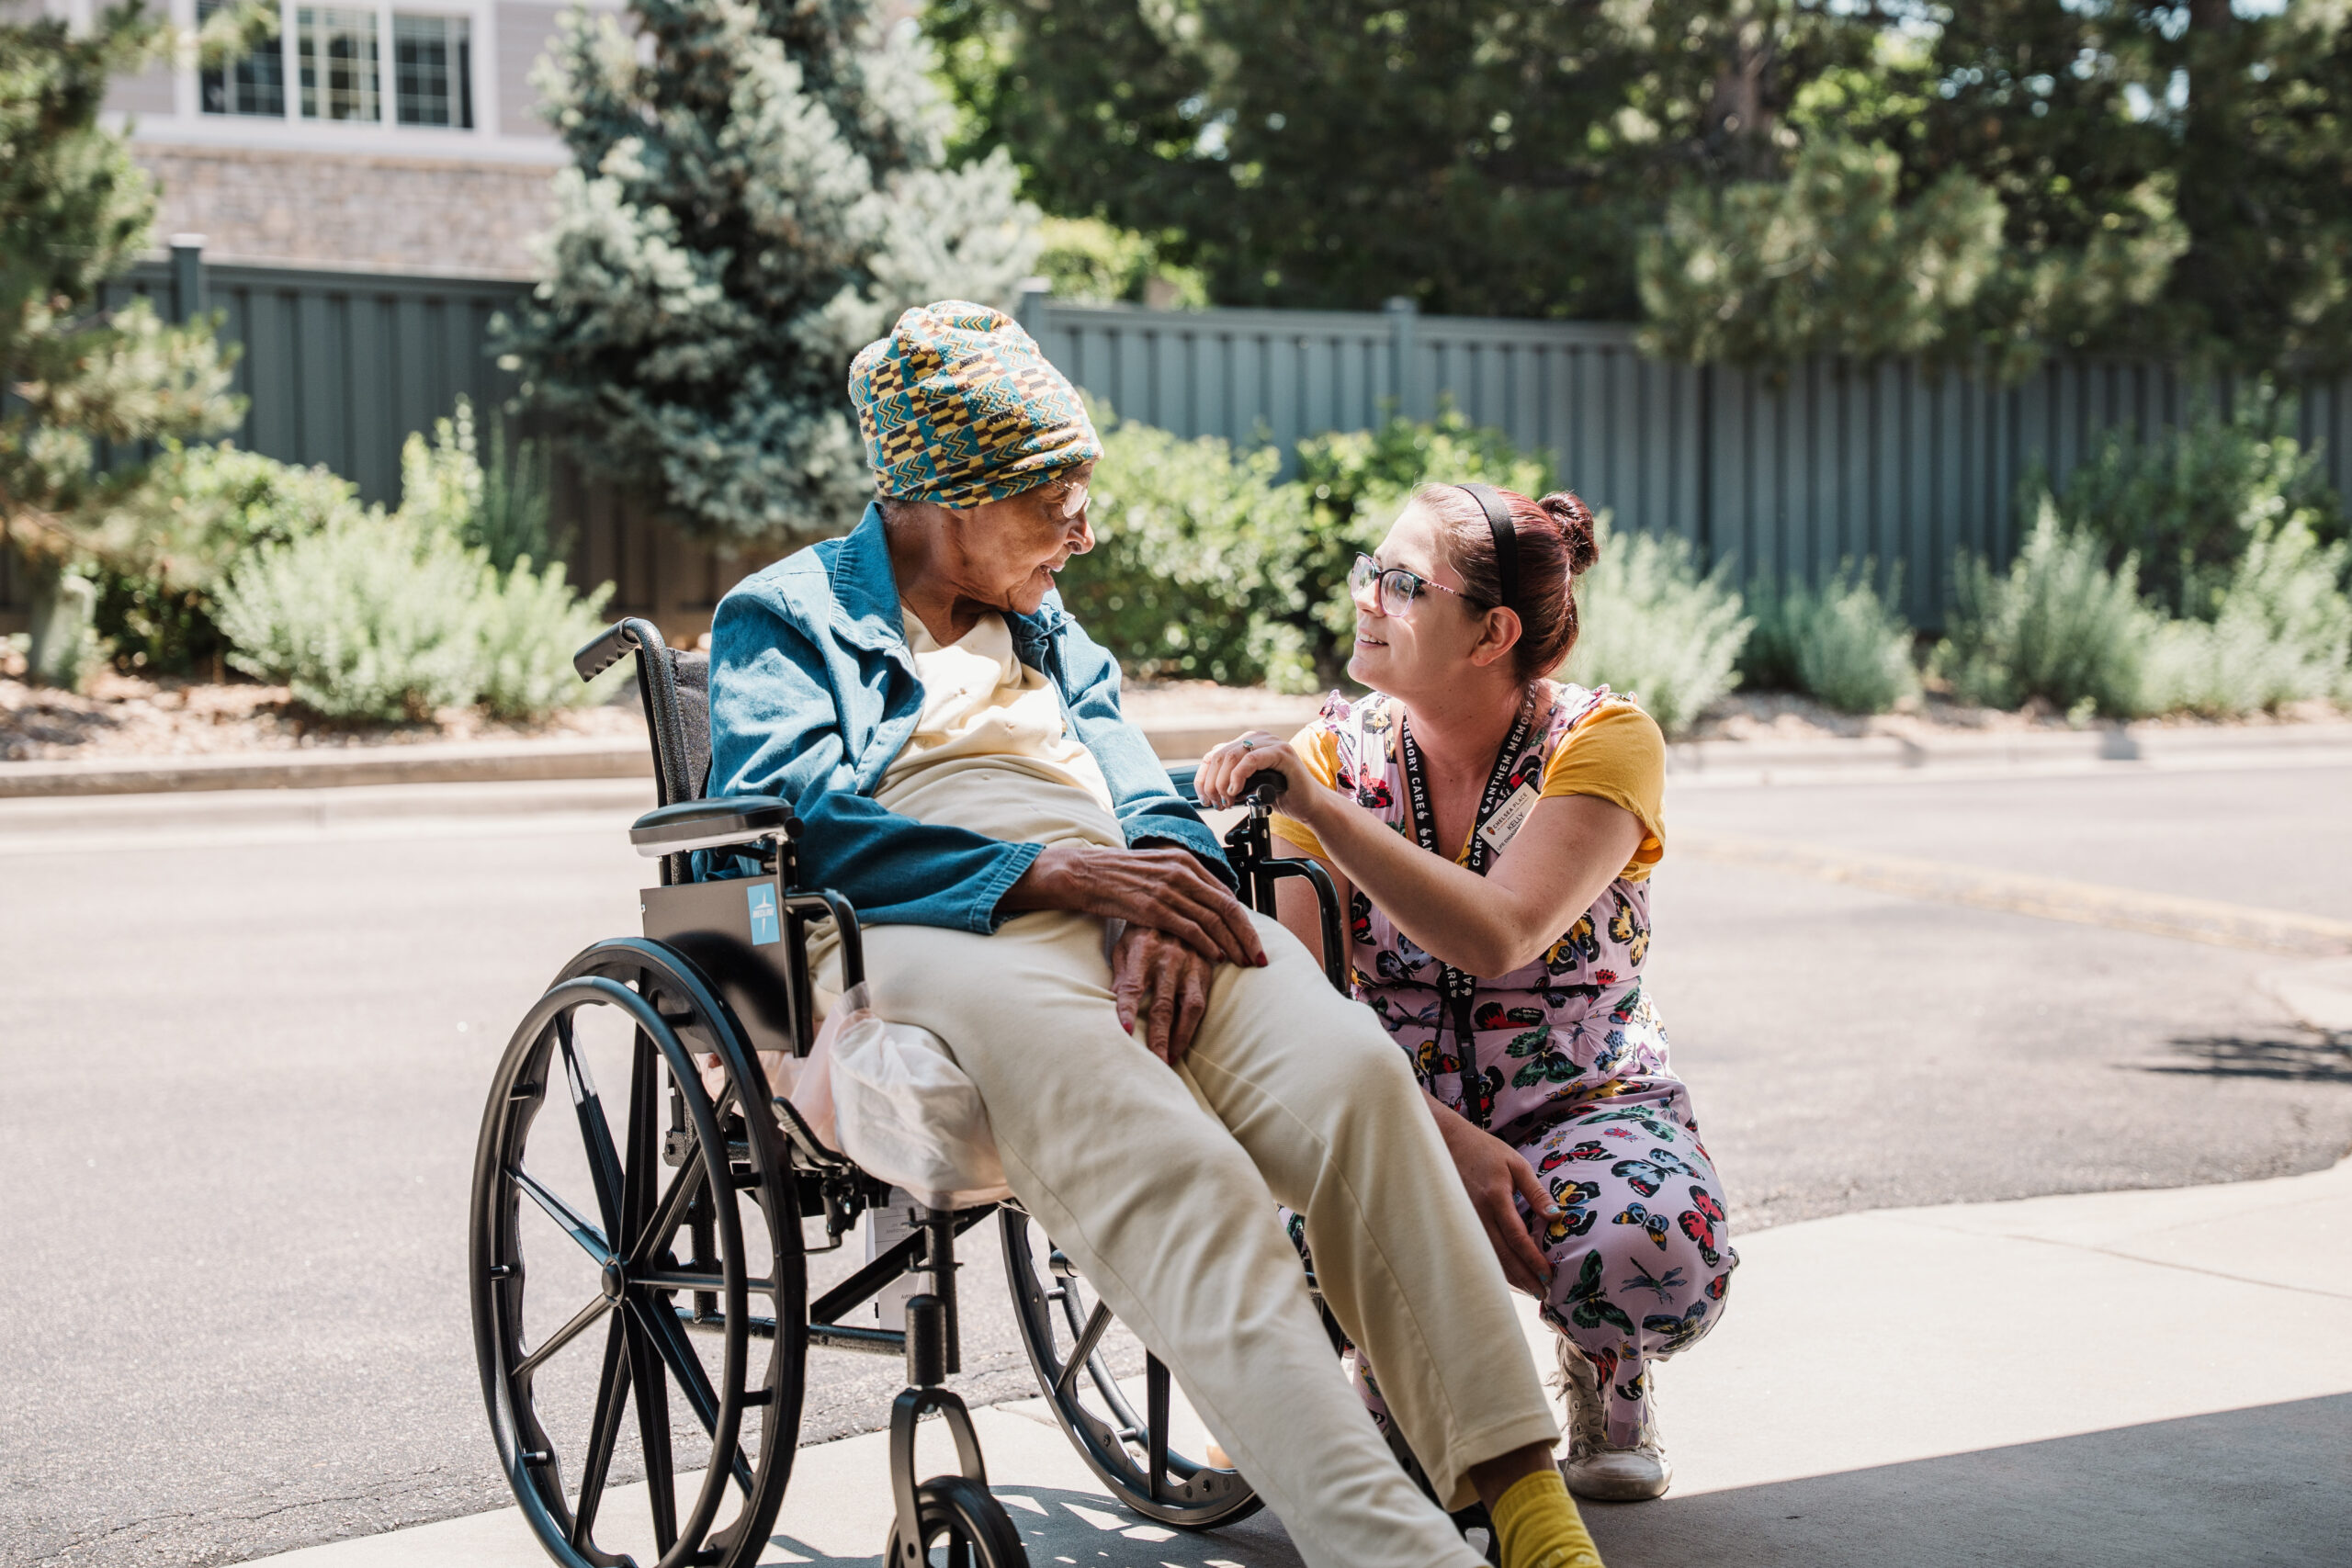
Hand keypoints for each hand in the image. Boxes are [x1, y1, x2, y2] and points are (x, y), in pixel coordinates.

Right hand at [1006, 842, 1266, 967]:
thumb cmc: (1118, 876)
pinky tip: (1217, 957)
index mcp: (1185, 861)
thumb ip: (1183, 884)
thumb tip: (1206, 905)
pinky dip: (1208, 944)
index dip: (1245, 921)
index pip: (1227, 894)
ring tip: (1244, 963)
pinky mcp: (1152, 906)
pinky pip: (1190, 928)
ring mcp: (1168, 888)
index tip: (1254, 942)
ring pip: (1213, 919)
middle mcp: (1181, 871)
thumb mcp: (1157, 871)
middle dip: (1247, 936)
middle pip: (1228, 908)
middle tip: (1259, 958)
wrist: (1083, 873)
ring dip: (1232, 944)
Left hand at [1110, 924, 1216, 1065]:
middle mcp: (1168, 958)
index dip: (1128, 1009)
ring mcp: (1190, 965)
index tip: (1126, 1031)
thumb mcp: (1125, 945)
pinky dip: (1192, 1026)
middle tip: (1152, 1064)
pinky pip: (1202, 1003)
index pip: (1132, 985)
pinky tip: (1182, 1043)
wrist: (1178, 904)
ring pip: (1189, 1007)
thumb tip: (1110, 1003)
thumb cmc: (1142, 931)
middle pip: (1163, 1004)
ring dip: (1180, 1037)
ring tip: (1169, 1059)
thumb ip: (1120, 973)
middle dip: (1158, 1037)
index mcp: (1142, 950)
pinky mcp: (1205, 970)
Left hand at [1196, 731, 1322, 816]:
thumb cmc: (1280, 796)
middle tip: (1217, 804)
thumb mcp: (1248, 787)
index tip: (1204, 799)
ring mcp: (1270, 742)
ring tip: (1227, 801)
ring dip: (1223, 782)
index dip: (1203, 778)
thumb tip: (1207, 789)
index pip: (1214, 756)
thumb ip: (1231, 780)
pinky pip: (1252, 759)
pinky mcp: (1282, 752)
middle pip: (1219, 756)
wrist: (1309, 804)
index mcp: (1246, 743)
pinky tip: (1237, 791)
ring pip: (1231, 756)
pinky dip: (1238, 776)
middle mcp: (1257, 738)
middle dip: (1212, 784)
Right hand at [1431, 1098, 1558, 1293]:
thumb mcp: (1516, 1164)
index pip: (1517, 1237)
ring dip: (1509, 1276)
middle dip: (1524, 1276)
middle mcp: (1479, 1214)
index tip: (1547, 1274)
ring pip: (1489, 1256)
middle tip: (1542, 1292)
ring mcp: (1466, 1220)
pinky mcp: (1460, 1222)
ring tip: (1529, 1290)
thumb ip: (1536, 1192)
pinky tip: (1506, 1275)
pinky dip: (1493, 1265)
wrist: (1446, 1142)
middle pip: (1503, 1254)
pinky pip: (1479, 1249)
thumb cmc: (1484, 1150)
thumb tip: (1556, 1217)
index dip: (1532, 1259)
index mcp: (1496, 1198)